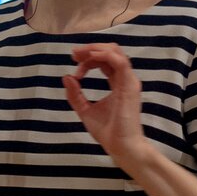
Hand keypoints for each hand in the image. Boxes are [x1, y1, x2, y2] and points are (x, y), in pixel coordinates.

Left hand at [62, 43, 150, 169]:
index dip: (88, 60)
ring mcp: (129, 81)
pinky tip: (91, 58)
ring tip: (80, 54)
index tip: (74, 69)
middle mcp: (125, 79)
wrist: (120, 147)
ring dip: (96, 49)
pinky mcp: (129, 85)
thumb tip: (67, 77)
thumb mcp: (84, 110)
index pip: (104, 61)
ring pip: (116, 52)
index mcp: (117, 83)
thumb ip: (75, 94)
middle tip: (74, 54)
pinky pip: (119, 62)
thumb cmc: (107, 131)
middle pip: (111, 52)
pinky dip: (104, 55)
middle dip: (90, 48)